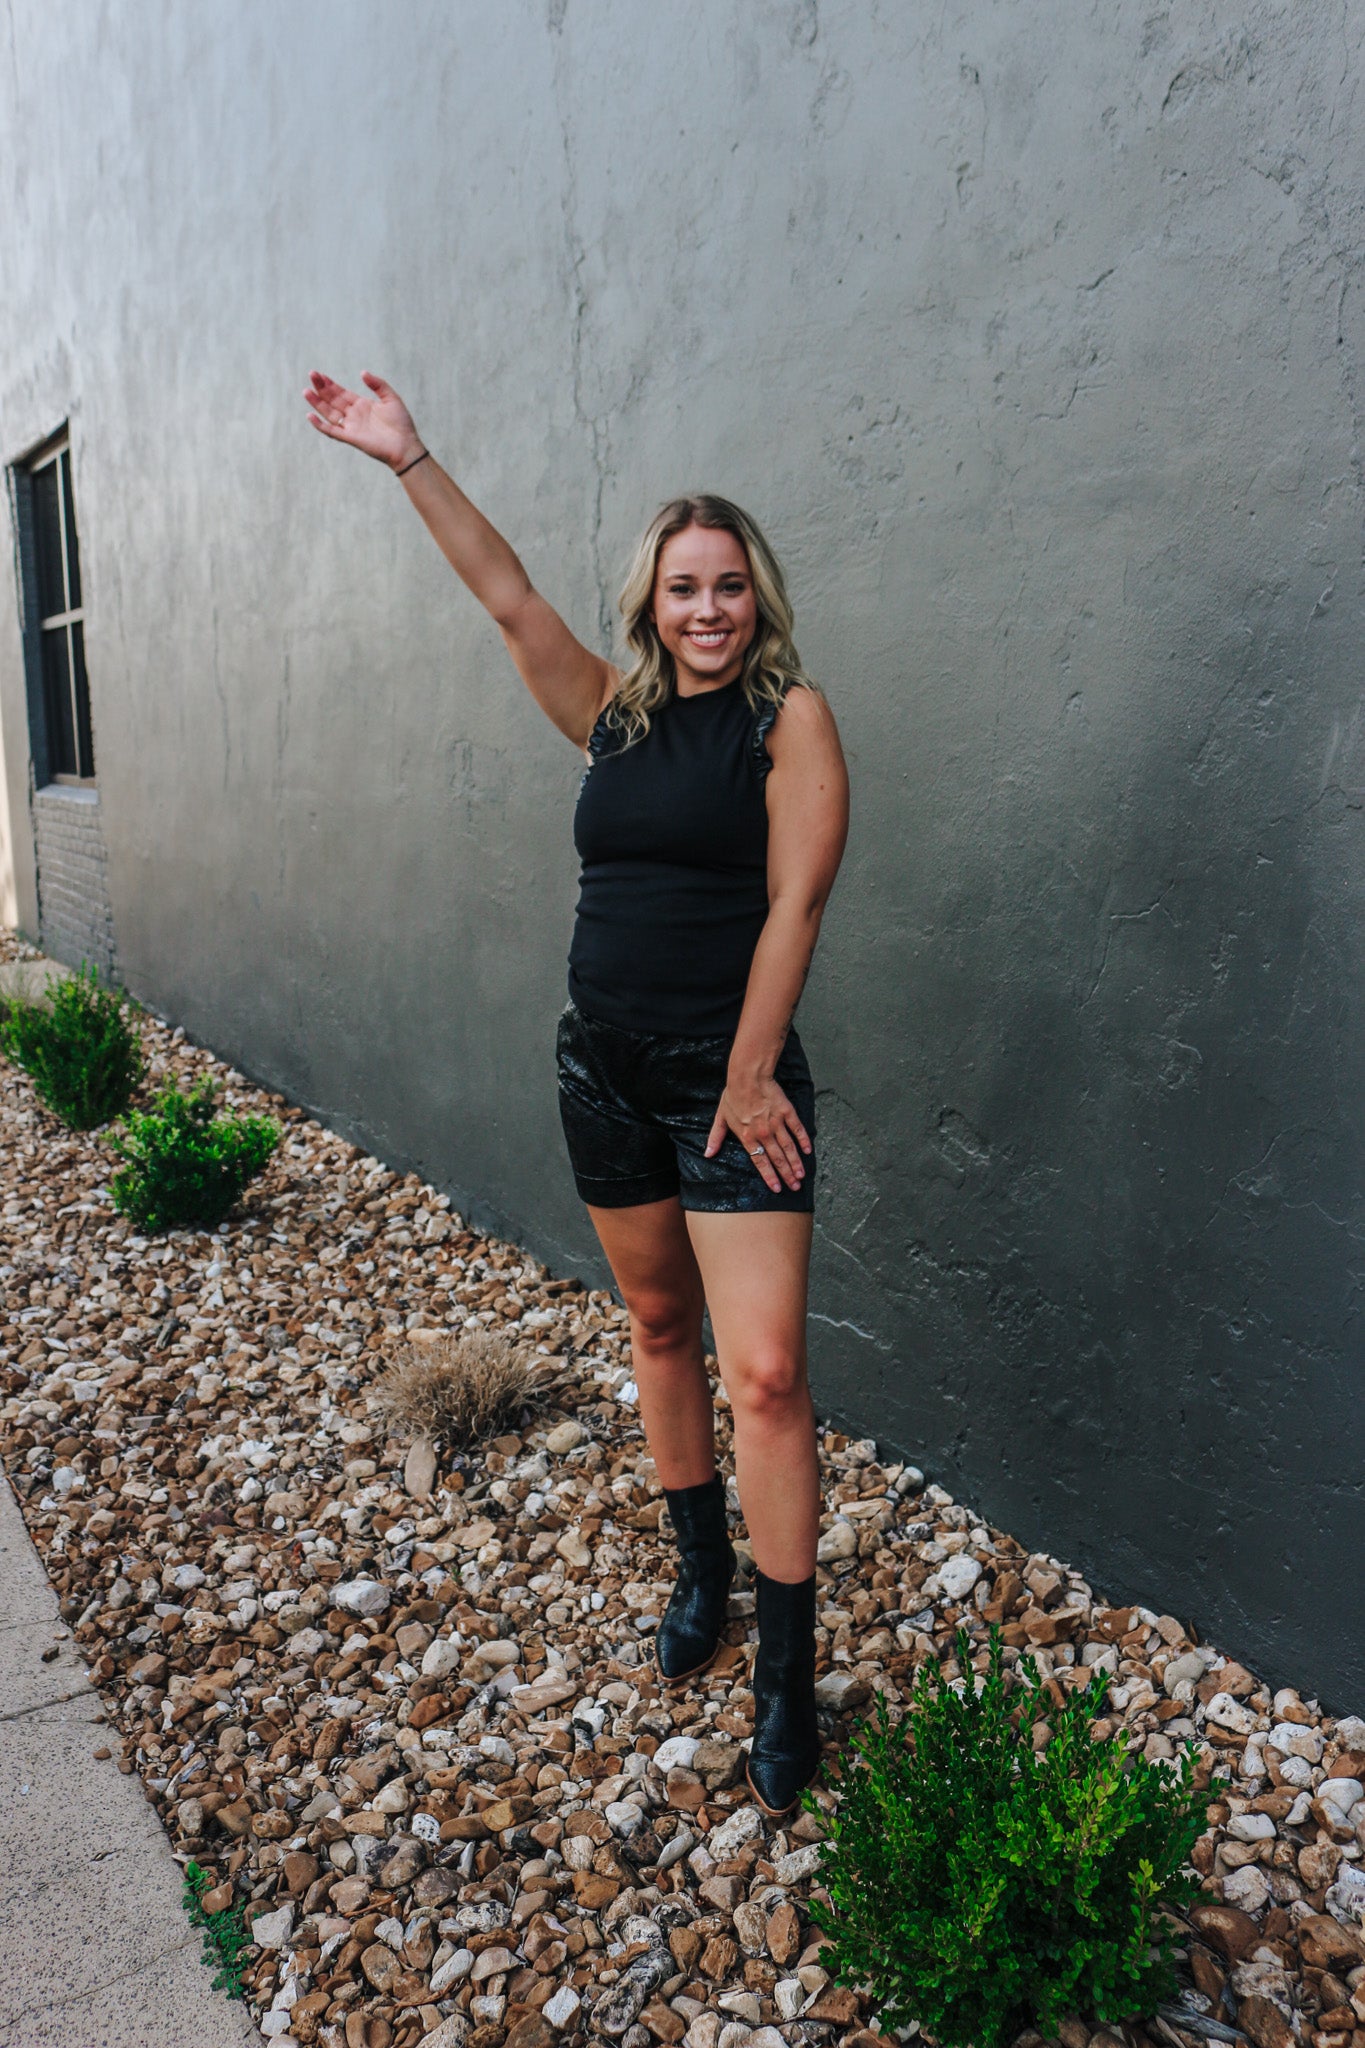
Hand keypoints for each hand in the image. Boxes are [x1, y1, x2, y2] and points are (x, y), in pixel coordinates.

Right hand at [303, 369, 425, 470]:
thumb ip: (378, 384)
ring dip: (317, 403)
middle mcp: (354, 415)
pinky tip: (310, 415)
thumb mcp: (391, 398)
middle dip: (322, 388)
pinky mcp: (351, 438)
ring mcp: (351, 426)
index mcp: (362, 405)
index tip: (319, 374)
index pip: (341, 393)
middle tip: (311, 374)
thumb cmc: (402, 423)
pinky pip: (332, 431)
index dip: (330, 384)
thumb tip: (362, 372)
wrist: (406, 445)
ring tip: (306, 391)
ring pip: (329, 413)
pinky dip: (320, 425)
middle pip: (333, 400)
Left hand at [704, 1073, 811, 1193]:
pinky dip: (803, 1141)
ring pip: (788, 1148)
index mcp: (747, 1137)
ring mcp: (776, 1123)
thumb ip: (715, 1137)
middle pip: (777, 1158)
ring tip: (801, 1175)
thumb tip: (707, 1154)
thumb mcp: (721, 1117)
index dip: (769, 1176)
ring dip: (795, 1163)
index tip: (776, 1188)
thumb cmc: (733, 1095)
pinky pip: (797, 1130)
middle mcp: (763, 1133)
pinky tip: (808, 1151)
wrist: (748, 1076)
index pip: (760, 1162)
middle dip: (786, 1175)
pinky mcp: (787, 1112)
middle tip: (794, 1187)